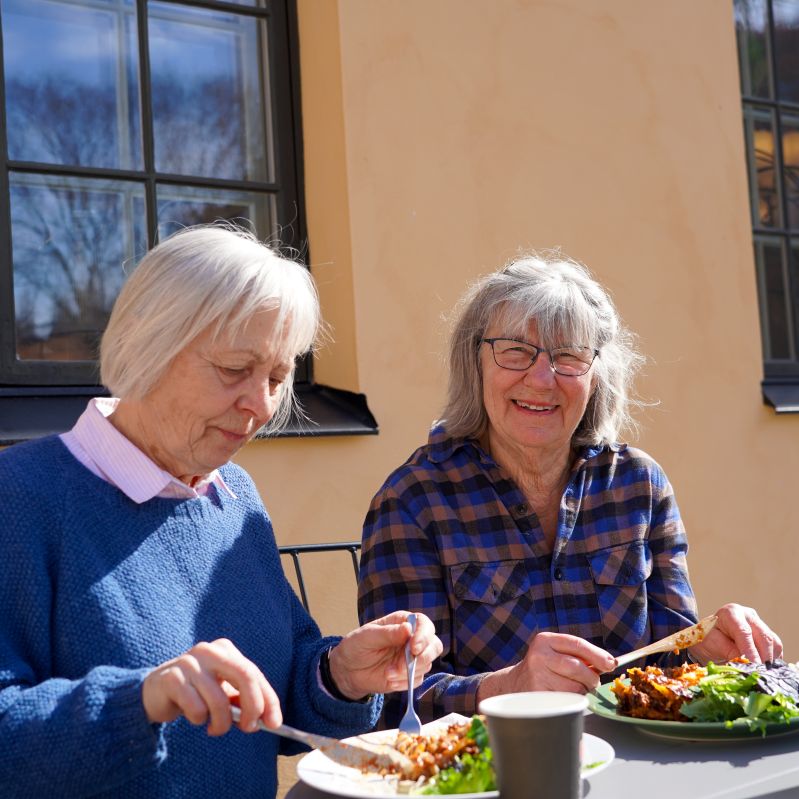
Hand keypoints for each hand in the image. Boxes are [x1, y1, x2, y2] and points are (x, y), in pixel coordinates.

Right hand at [142, 638, 280, 735]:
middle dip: (252, 707)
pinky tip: (192, 716)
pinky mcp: (171, 678)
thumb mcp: (221, 692)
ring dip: (221, 724)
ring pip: (219, 701)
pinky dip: (199, 720)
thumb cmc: (196, 692)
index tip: (275, 722)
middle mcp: (209, 651)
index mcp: (225, 650)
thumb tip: (267, 718)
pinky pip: (196, 709)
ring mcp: (189, 662)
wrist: (153, 692)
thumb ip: (242, 700)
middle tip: (249, 728)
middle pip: (244, 676)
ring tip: (213, 727)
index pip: (254, 672)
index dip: (268, 699)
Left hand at [327, 611, 442, 699]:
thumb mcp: (367, 637)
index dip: (423, 635)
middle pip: (434, 645)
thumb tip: (408, 628)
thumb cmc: (356, 646)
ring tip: (388, 673)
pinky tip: (389, 680)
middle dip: (422, 657)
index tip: (414, 648)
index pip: (424, 624)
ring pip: (427, 664)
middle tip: (401, 666)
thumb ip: (388, 633)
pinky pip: (418, 680)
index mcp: (403, 622)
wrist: (349, 671)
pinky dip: (404, 683)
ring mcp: (412, 658)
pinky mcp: (410, 675)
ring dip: (408, 672)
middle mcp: (412, 639)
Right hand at [478, 632, 615, 701]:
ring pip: (575, 688)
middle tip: (591, 682)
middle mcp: (539, 655)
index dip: (597, 655)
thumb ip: (579, 655)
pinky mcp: (537, 695)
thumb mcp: (555, 654)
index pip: (577, 644)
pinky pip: (567, 701)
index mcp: (545, 640)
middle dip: (591, 678)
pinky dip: (572, 702)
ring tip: (572, 689)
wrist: (513, 685)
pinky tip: (563, 697)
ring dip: (581, 692)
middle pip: (578, 668)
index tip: (611, 664)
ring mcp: (536, 676)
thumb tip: (610, 663)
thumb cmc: (543, 669)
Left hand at [689, 603, 782, 664]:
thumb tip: (748, 663)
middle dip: (764, 657)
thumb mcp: (712, 645)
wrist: (708, 637)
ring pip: (773, 642)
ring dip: (770, 659)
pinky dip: (772, 659)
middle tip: (761, 673)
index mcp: (731, 613)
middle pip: (764, 636)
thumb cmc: (707, 640)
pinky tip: (765, 668)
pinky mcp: (766, 633)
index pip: (745, 632)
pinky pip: (776, 647)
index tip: (755, 666)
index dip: (751, 650)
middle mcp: (748, 615)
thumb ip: (730, 652)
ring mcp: (759, 623)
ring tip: (762, 672)